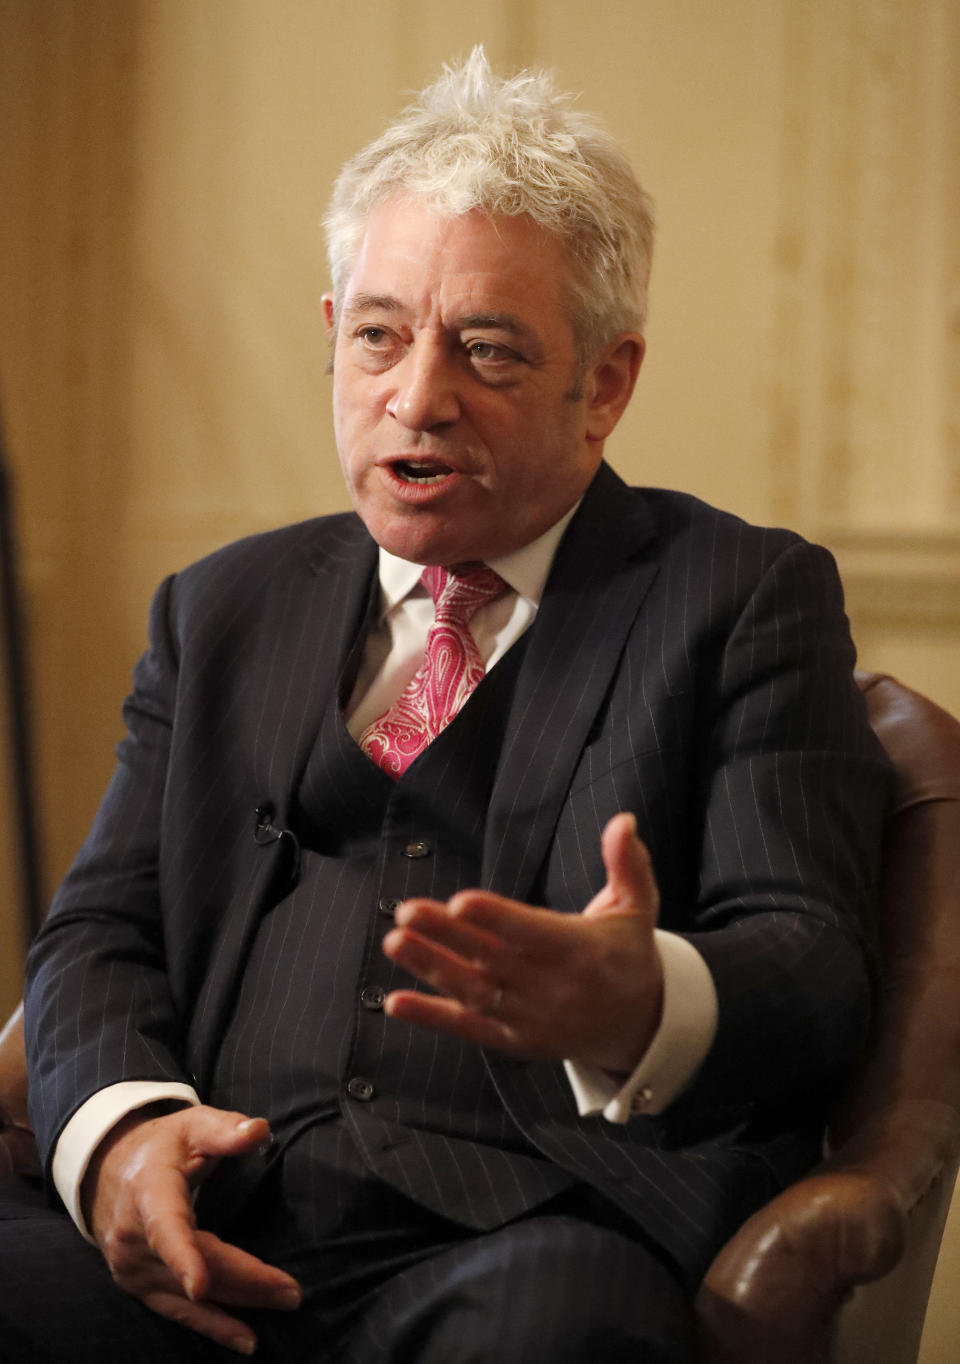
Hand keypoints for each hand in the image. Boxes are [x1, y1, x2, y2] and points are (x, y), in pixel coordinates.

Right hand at [83, 1103, 300, 1354]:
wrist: (107, 1173)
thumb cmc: (161, 1147)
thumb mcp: (191, 1126)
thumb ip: (225, 1130)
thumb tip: (260, 1130)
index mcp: (148, 1193)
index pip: (166, 1227)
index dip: (182, 1257)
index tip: (199, 1286)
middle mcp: (134, 1237)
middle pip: (196, 1266)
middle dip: (246, 1281)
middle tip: (292, 1292)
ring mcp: (133, 1268)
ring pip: (192, 1296)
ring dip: (238, 1305)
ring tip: (283, 1304)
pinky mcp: (138, 1286)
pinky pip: (176, 1312)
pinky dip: (211, 1325)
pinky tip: (244, 1337)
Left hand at [382, 811, 662, 1073]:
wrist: (640, 1026)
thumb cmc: (628, 954)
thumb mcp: (637, 907)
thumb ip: (627, 863)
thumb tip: (623, 820)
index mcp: (581, 950)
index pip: (533, 932)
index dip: (497, 918)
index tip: (460, 902)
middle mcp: (553, 988)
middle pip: (492, 959)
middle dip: (447, 936)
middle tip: (407, 911)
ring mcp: (531, 1018)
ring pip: (474, 993)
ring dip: (431, 968)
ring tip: (394, 942)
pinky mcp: (515, 1041)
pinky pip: (469, 1029)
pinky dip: (433, 1017)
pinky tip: (396, 1002)